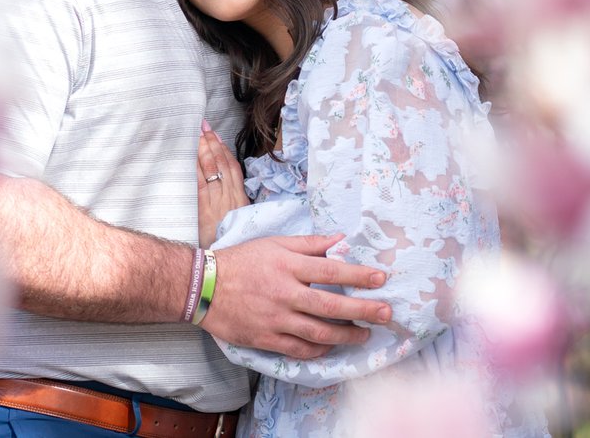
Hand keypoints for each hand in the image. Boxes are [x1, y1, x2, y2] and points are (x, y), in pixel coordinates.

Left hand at [196, 122, 246, 246]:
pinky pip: (200, 185)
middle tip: (203, 126)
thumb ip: (235, 204)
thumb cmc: (234, 244)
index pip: (233, 167)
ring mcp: (216, 203)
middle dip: (212, 143)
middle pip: (221, 164)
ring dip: (204, 151)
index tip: (217, 135)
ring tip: (197, 134)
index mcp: (240, 199)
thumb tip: (228, 187)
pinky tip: (191, 158)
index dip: (225, 149)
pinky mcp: (204, 211)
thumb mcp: (241, 222)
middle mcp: (229, 197)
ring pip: (211, 170)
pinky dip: (196, 169)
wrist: (225, 267)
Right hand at [201, 234, 391, 359]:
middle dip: (363, 310)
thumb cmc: (242, 261)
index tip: (381, 278)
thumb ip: (309, 243)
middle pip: (331, 305)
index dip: (359, 275)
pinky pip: (298, 349)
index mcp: (288, 266)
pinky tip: (332, 347)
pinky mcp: (266, 339)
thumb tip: (341, 240)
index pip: (331, 271)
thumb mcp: (275, 243)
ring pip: (318, 333)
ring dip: (346, 335)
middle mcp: (285, 294)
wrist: (202, 286)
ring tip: (365, 334)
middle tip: (386, 313)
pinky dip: (319, 350)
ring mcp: (276, 320)